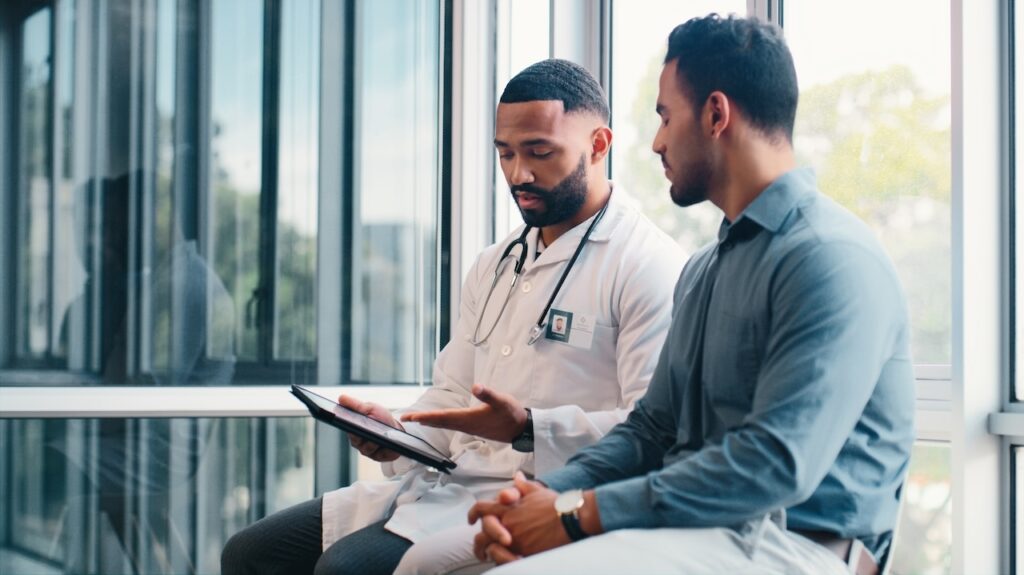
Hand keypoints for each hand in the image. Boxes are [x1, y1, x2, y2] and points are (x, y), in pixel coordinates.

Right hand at [338, 395, 402, 461]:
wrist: (394, 427)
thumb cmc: (379, 417)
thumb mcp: (368, 408)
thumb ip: (355, 405)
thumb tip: (341, 398)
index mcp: (353, 430)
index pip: (348, 430)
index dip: (350, 428)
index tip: (354, 424)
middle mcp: (358, 442)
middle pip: (357, 441)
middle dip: (363, 435)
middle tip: (370, 430)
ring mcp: (368, 451)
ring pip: (369, 448)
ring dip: (375, 442)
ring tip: (383, 436)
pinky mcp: (379, 457)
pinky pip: (381, 454)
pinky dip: (386, 449)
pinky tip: (391, 445)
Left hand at [400, 384, 527, 441]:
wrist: (521, 429)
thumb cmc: (511, 414)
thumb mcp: (501, 401)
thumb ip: (488, 394)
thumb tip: (476, 387)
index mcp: (468, 419)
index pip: (441, 417)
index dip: (425, 416)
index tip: (410, 417)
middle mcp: (465, 424)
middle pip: (438, 422)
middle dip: (422, 419)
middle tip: (405, 418)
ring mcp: (469, 427)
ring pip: (444, 424)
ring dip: (430, 420)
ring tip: (417, 419)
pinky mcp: (473, 426)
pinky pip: (451, 424)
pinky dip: (440, 421)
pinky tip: (438, 420)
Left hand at [469, 473, 569, 561]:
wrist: (570, 519)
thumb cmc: (555, 504)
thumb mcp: (537, 491)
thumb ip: (523, 486)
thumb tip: (516, 476)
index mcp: (508, 509)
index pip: (482, 509)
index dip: (472, 513)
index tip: (471, 519)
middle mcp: (508, 524)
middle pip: (482, 534)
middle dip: (478, 543)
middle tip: (480, 548)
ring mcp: (515, 540)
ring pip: (492, 549)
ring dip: (488, 553)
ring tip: (489, 557)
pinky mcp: (525, 552)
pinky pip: (506, 559)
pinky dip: (503, 560)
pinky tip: (505, 560)